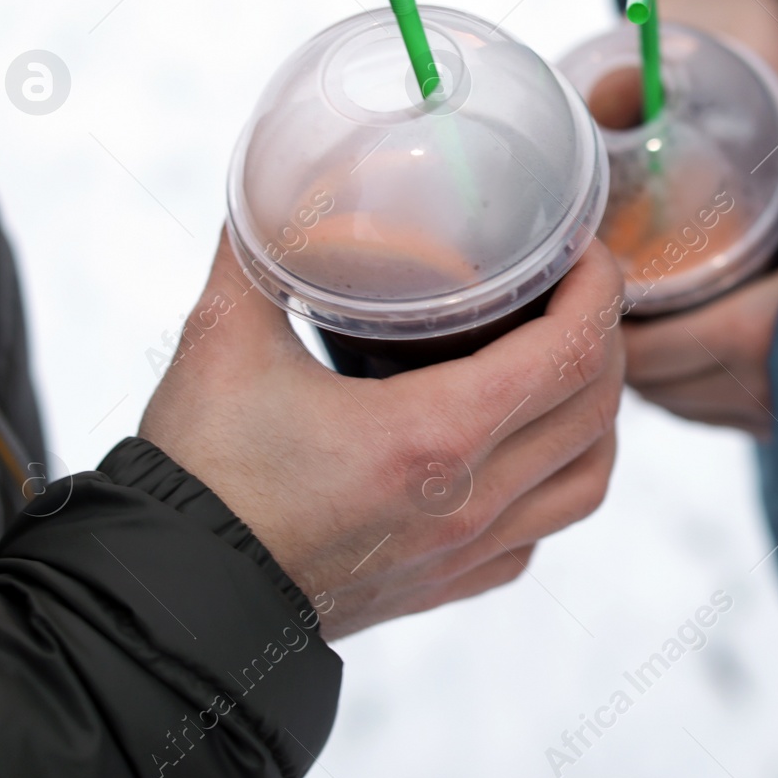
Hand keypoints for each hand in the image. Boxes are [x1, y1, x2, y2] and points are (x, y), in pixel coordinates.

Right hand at [140, 233, 624, 639]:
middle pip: (596, 408)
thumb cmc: (200, 474)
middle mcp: (471, 501)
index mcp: (434, 436)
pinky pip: (543, 530)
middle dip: (605, 334)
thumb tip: (272, 180)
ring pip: (588, 478)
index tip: (583, 248)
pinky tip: (521, 444)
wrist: (172, 596)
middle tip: (573, 287)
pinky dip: (557, 477)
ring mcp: (468, 552)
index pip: (571, 351)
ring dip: (596, 412)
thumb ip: (259, 246)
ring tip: (566, 360)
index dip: (598, 288)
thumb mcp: (224, 339)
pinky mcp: (451, 585)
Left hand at [623, 179, 777, 438]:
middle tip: (607, 304)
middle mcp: (755, 391)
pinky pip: (714, 417)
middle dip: (622, 350)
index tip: (598, 289)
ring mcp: (773, 421)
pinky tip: (689, 354)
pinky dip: (689, 390)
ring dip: (655, 373)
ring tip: (643, 326)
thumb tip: (776, 172)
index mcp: (751, 335)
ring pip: (680, 408)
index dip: (608, 326)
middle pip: (651, 386)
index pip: (642, 351)